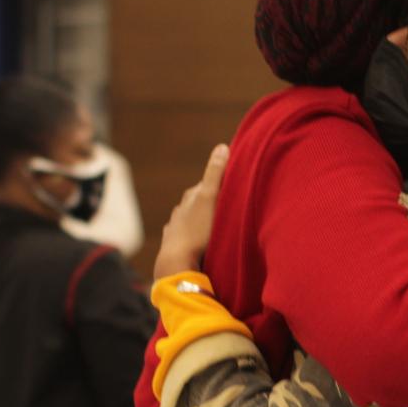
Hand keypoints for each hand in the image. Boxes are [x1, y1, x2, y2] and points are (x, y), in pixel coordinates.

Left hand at [154, 144, 228, 279]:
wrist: (177, 260)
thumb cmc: (197, 229)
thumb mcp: (210, 198)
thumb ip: (215, 173)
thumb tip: (222, 146)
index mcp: (191, 196)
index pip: (207, 184)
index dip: (221, 185)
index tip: (234, 187)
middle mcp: (181, 209)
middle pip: (199, 201)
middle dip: (211, 203)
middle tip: (228, 208)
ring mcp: (176, 226)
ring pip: (191, 218)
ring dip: (202, 220)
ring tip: (215, 226)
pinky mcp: (173, 243)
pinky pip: (185, 235)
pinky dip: (192, 235)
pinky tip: (198, 241)